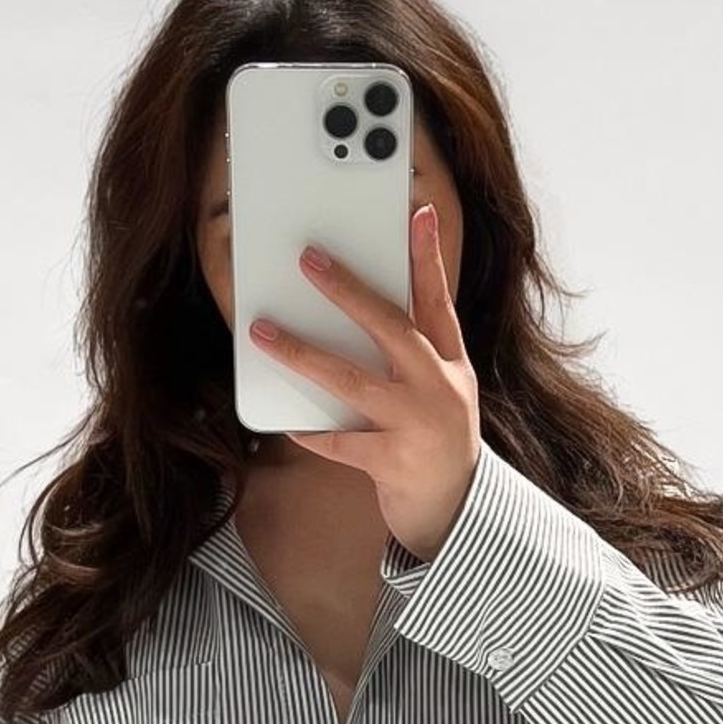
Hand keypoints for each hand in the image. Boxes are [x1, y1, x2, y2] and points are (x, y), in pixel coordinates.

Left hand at [248, 201, 480, 562]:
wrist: (457, 508)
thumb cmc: (440, 439)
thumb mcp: (446, 389)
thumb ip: (417, 351)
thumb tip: (365, 308)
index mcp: (450, 364)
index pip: (438, 301)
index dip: (428, 257)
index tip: (417, 215)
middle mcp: (437, 388)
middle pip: (390, 328)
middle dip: (348, 291)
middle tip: (309, 261)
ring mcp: (416, 425)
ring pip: (353, 382)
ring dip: (304, 355)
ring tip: (265, 334)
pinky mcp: (393, 463)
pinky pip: (342, 442)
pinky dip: (314, 433)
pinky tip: (290, 422)